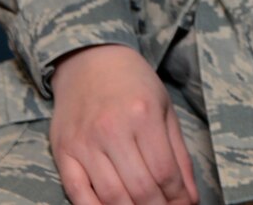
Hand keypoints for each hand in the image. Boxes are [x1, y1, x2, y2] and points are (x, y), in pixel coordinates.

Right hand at [48, 43, 199, 204]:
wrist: (89, 61)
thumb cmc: (133, 84)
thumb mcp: (165, 109)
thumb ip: (179, 153)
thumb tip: (190, 195)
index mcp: (144, 116)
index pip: (165, 172)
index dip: (178, 197)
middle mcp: (112, 130)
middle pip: (139, 188)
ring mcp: (84, 143)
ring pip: (110, 196)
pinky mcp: (63, 152)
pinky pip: (77, 193)